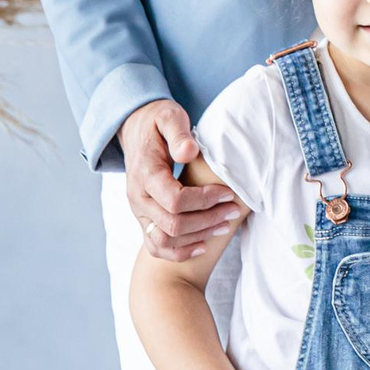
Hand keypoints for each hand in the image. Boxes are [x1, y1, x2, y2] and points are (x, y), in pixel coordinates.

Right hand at [120, 100, 241, 260]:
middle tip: (233, 210)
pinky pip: (156, 246)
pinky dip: (179, 252)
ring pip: (165, 239)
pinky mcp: (144, 218)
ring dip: (197, 237)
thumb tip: (189, 151)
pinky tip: (203, 245)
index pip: (175, 199)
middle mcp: (138, 197)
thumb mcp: (168, 117)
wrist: (135, 129)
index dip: (205, 200)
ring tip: (224, 226)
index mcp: (145, 174)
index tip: (228, 193)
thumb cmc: (157, 122)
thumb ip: (178, 133)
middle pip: (173, 223)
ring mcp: (139, 211)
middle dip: (208, 220)